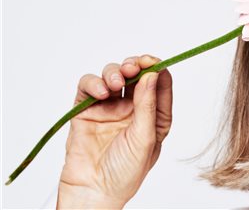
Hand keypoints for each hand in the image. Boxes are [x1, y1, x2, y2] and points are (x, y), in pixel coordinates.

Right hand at [57, 54, 172, 207]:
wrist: (93, 191)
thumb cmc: (125, 172)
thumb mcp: (145, 139)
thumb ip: (148, 106)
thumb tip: (153, 75)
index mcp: (154, 115)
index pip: (159, 84)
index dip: (156, 68)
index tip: (152, 60)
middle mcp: (133, 109)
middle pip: (135, 74)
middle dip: (134, 65)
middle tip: (132, 67)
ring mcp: (109, 108)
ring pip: (112, 76)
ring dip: (114, 72)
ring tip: (115, 85)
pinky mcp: (86, 110)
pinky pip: (88, 87)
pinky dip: (93, 83)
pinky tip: (100, 93)